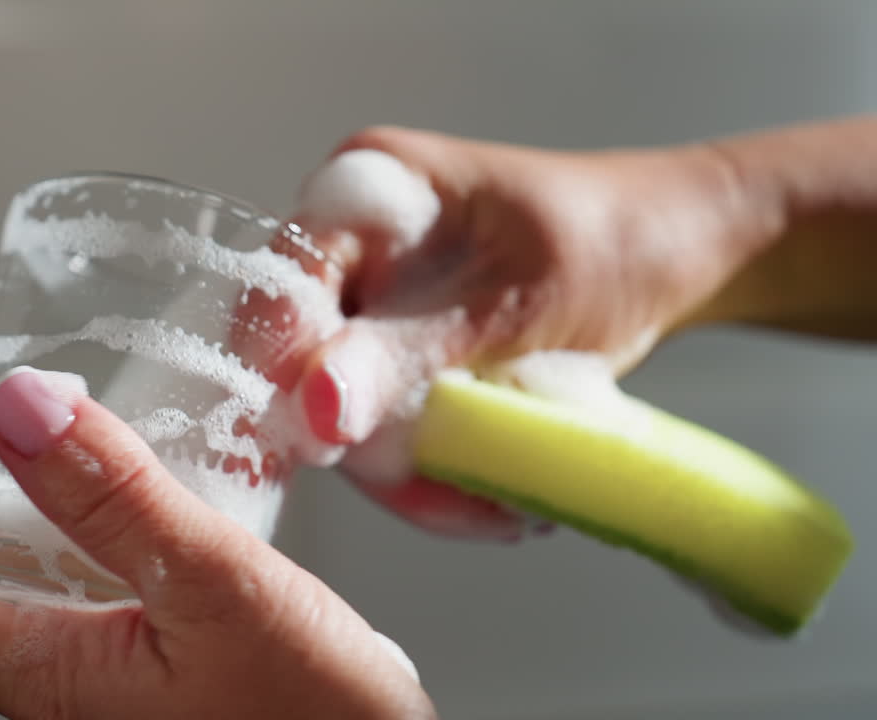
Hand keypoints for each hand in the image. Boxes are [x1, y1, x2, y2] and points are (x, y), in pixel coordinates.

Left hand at [0, 370, 433, 719]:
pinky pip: (60, 649)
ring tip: (83, 507)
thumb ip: (114, 498)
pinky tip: (135, 558)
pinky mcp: (133, 711)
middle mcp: (51, 715)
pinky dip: (70, 588)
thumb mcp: (219, 582)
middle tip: (17, 484)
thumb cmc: (319, 718)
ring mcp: (92, 717)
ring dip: (16, 562)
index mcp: (46, 687)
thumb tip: (21, 411)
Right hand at [243, 126, 758, 540]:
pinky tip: (495, 493)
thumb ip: (407, 354)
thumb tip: (319, 411)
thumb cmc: (610, 242)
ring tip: (497, 504)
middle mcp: (352, 254)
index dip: (293, 374)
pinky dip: (440, 473)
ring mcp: (373, 312)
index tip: (336, 447)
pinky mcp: (401, 362)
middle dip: (377, 447)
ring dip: (418, 476)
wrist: (673, 257)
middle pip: (307, 370)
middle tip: (453, 497)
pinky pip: (391, 435)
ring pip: (349, 420)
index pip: (282, 292)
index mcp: (363, 195)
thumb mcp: (510, 301)